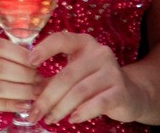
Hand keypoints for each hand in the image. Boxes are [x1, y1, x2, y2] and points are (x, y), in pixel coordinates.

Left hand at [28, 31, 147, 125]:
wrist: (130, 95)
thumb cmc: (94, 82)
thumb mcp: (74, 74)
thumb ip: (54, 78)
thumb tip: (30, 91)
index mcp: (83, 43)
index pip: (61, 39)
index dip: (44, 49)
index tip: (29, 63)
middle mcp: (99, 53)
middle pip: (67, 75)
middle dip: (47, 97)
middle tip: (35, 112)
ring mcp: (112, 71)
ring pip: (79, 91)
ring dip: (61, 108)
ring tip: (49, 118)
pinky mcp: (121, 90)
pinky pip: (98, 102)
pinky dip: (82, 112)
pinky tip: (72, 119)